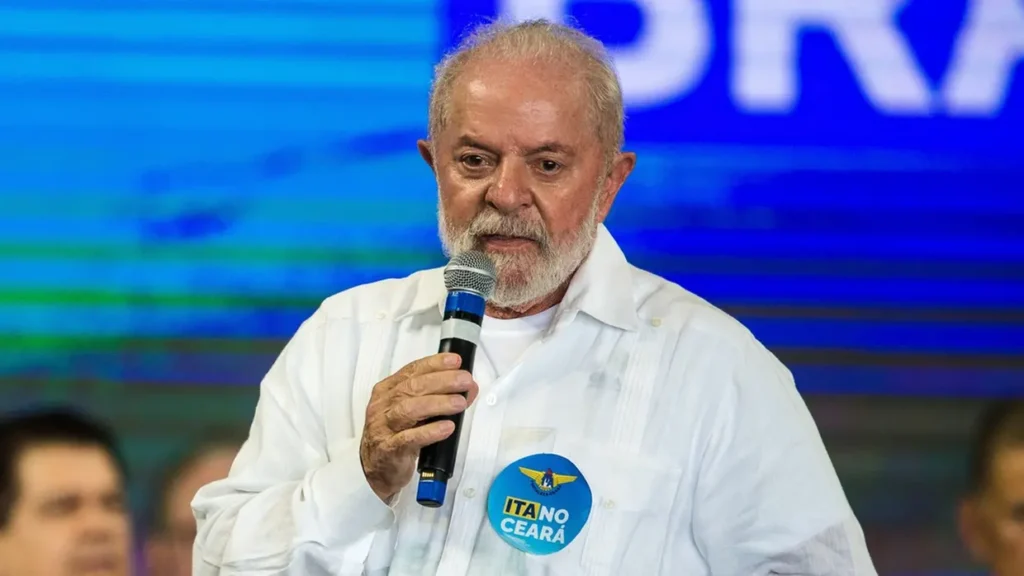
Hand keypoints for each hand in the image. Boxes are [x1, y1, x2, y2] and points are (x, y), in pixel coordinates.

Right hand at [359, 353, 478, 501]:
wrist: (377, 469)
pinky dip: (430, 431)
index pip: (412, 371)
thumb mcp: (416, 412)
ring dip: (438, 403)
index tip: (455, 361)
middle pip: (412, 387)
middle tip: (464, 381)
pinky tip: (447, 427)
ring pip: (409, 410)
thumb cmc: (396, 435)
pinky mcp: (389, 449)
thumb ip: (439, 397)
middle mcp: (383, 405)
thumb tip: (469, 388)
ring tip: (459, 403)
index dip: (434, 364)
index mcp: (387, 390)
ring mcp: (383, 427)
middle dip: (442, 381)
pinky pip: (409, 438)